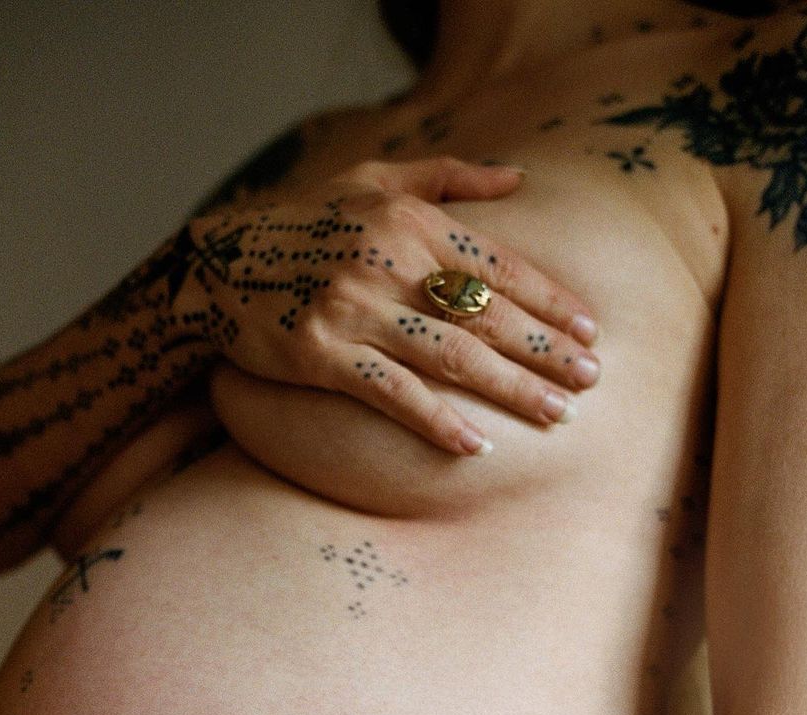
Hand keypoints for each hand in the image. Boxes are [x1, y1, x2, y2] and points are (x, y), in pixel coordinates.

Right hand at [186, 157, 599, 453]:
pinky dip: (437, 422)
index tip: (589, 328)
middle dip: (546, 349)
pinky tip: (475, 445)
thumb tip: (518, 178)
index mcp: (407, 219)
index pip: (497, 264)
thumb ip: (446, 177)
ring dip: (510, 388)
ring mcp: (354, 311)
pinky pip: (393, 395)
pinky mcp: (323, 357)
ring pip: (451, 357)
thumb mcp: (370, 180)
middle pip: (486, 314)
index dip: (549, 298)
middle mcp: (386, 262)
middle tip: (591, 378)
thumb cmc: (302, 223)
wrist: (214, 267)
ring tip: (556, 412)